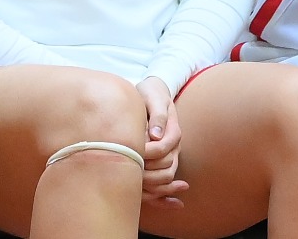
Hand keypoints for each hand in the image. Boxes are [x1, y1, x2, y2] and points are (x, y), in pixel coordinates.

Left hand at [135, 76, 188, 207]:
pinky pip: (166, 183)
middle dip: (145, 172)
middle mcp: (174, 147)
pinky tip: (170, 205)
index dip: (144, 152)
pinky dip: (166, 196)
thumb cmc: (151, 93)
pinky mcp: (163, 161)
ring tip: (130, 186)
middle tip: (123, 169)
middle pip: (165, 170)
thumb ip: (157, 114)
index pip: (160, 149)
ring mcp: (170, 156)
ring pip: (165, 180)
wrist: (154, 94)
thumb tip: (155, 134)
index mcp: (173, 131)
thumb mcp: (153, 96)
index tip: (127, 149)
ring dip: (151, 187)